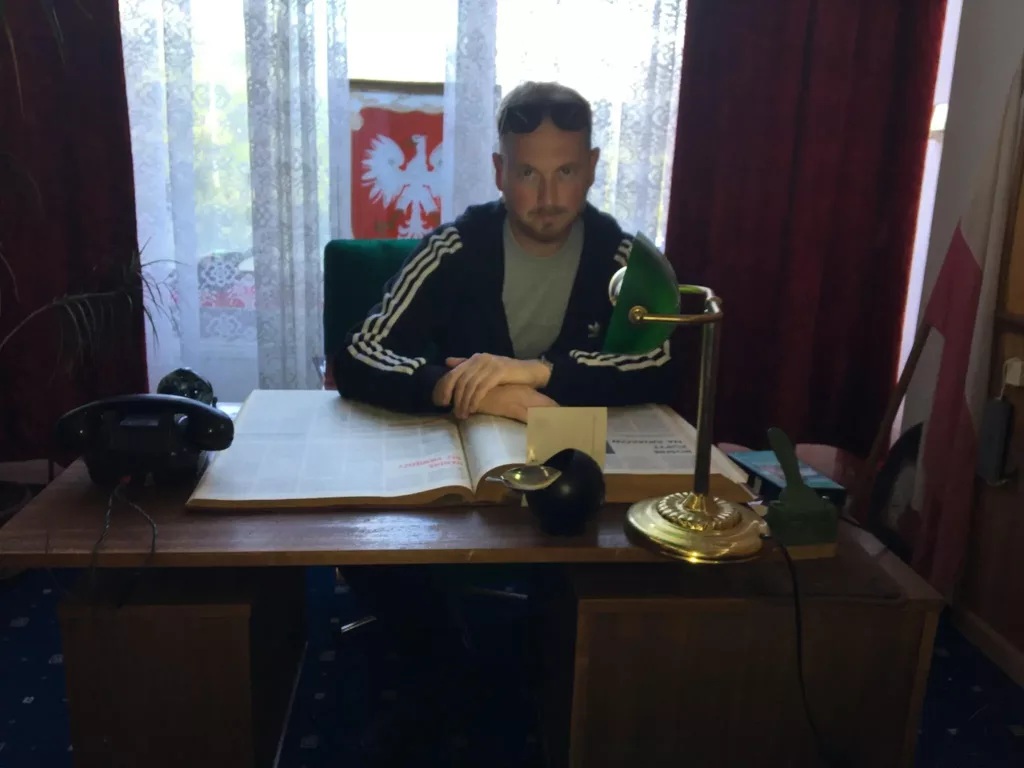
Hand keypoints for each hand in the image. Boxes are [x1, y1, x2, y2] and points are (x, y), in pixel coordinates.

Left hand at [434, 353, 550, 418]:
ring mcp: (489, 364)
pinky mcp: (499, 371)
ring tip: (463, 414)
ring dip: (464, 402)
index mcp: (474, 358)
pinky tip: (473, 409)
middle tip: (453, 412)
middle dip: (454, 398)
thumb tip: (447, 362)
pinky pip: (482, 387)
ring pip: (469, 385)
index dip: (444, 388)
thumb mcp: (485, 368)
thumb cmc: (508, 373)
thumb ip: (467, 365)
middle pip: (459, 380)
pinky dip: (475, 399)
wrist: (530, 371)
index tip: (441, 402)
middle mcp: (480, 359)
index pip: (453, 373)